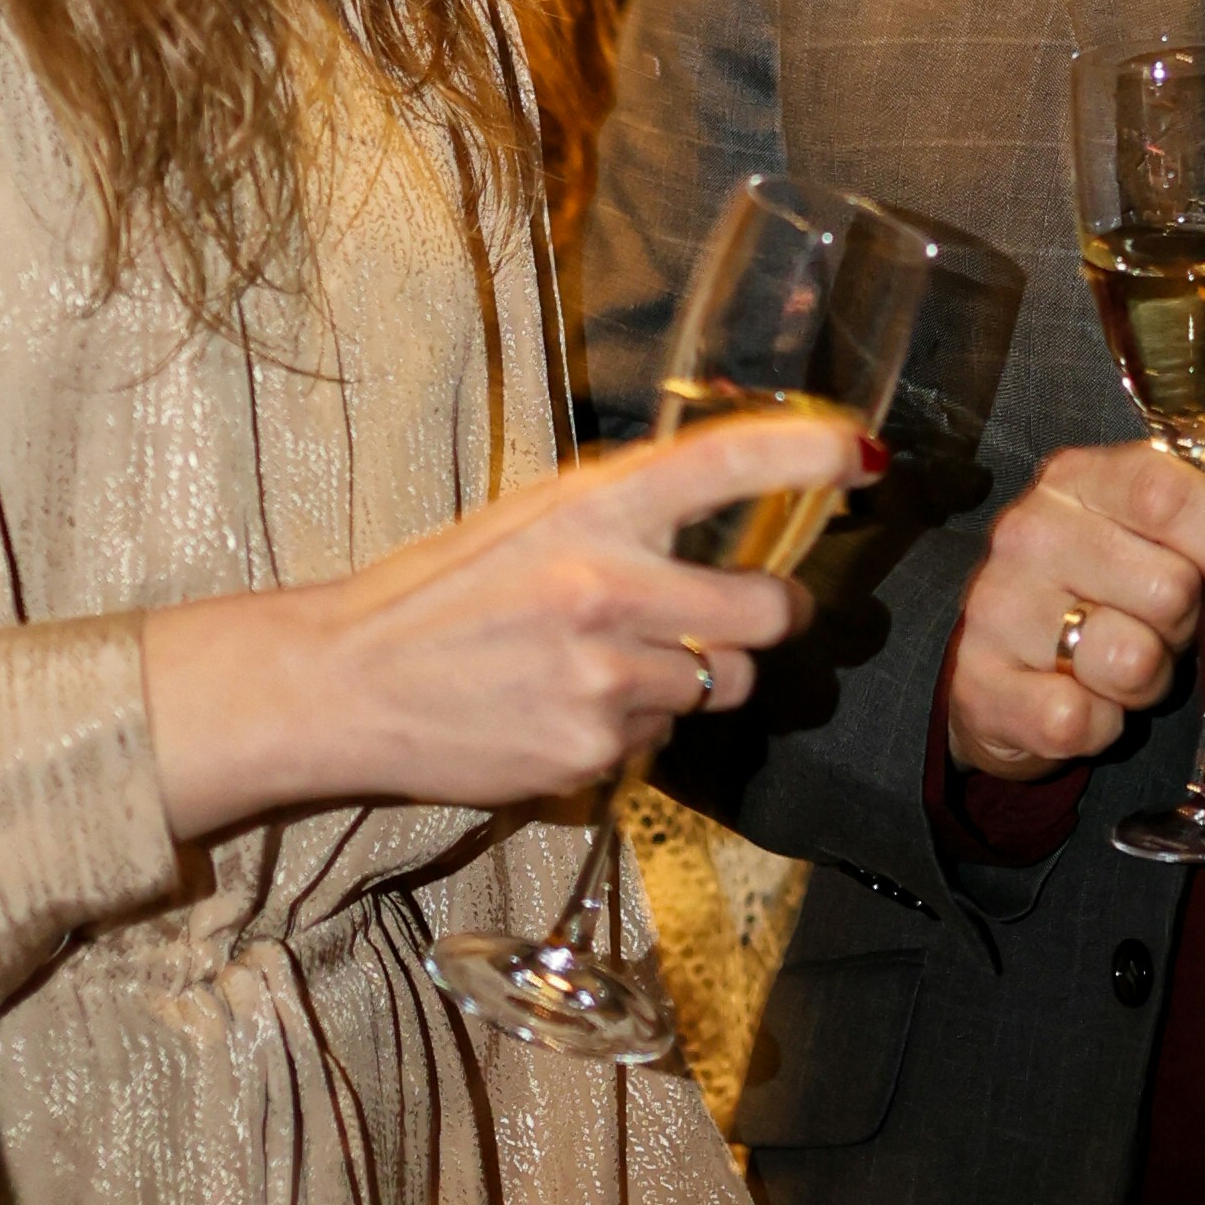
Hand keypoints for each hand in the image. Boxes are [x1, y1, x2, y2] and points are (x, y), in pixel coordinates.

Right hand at [136, 407, 868, 841]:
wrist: (343, 684)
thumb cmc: (437, 594)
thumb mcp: (527, 521)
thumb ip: (623, 515)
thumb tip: (725, 503)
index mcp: (590, 510)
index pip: (724, 464)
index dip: (807, 455)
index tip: (861, 454)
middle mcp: (608, 588)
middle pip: (770, 610)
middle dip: (770, 614)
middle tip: (741, 610)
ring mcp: (604, 678)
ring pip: (723, 683)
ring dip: (692, 677)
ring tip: (607, 663)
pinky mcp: (593, 750)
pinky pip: (660, 737)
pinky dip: (633, 724)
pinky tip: (566, 705)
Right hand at [946, 436, 1204, 779]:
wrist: (993, 671)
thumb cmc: (1096, 592)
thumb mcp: (1158, 535)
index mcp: (1074, 479)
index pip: (1166, 493)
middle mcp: (1027, 533)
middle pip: (1169, 588)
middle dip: (1183, 624)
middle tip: (1153, 626)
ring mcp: (997, 609)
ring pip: (1133, 661)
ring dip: (1145, 681)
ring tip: (1117, 665)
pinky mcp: (984, 688)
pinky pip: (1084, 720)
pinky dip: (1100, 725)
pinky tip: (1082, 702)